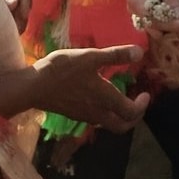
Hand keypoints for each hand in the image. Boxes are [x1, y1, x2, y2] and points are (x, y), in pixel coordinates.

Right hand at [31, 46, 150, 132]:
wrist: (33, 87)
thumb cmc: (63, 70)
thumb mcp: (90, 57)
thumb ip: (115, 55)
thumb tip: (140, 52)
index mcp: (105, 100)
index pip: (131, 113)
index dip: (142, 106)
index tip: (145, 94)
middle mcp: (97, 113)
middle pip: (121, 126)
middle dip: (133, 118)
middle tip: (137, 103)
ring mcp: (84, 116)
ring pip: (109, 124)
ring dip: (119, 116)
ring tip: (121, 99)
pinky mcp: (73, 113)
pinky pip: (96, 119)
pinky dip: (105, 113)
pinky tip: (99, 98)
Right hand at [122, 0, 178, 28]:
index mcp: (138, 2)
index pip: (156, 22)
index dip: (174, 25)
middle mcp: (136, 10)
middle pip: (157, 28)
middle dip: (175, 26)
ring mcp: (140, 10)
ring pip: (159, 25)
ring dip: (174, 20)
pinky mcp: (146, 7)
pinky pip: (159, 16)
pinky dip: (171, 13)